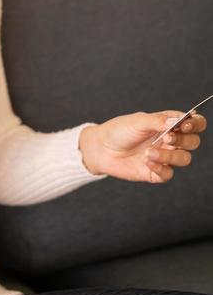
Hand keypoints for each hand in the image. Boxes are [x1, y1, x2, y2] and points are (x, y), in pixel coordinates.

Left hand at [79, 111, 206, 183]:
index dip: (195, 124)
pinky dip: (160, 168)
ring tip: (149, 152)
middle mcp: (170, 140)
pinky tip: (146, 162)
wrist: (101, 149)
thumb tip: (178, 120)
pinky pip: (169, 173)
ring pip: (184, 159)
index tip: (183, 126)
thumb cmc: (119, 131)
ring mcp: (164, 157)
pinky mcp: (156, 172)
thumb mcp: (137, 121)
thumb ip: (158, 121)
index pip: (194, 123)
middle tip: (167, 138)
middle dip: (184, 141)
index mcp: (168, 123)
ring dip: (170, 156)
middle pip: (193, 142)